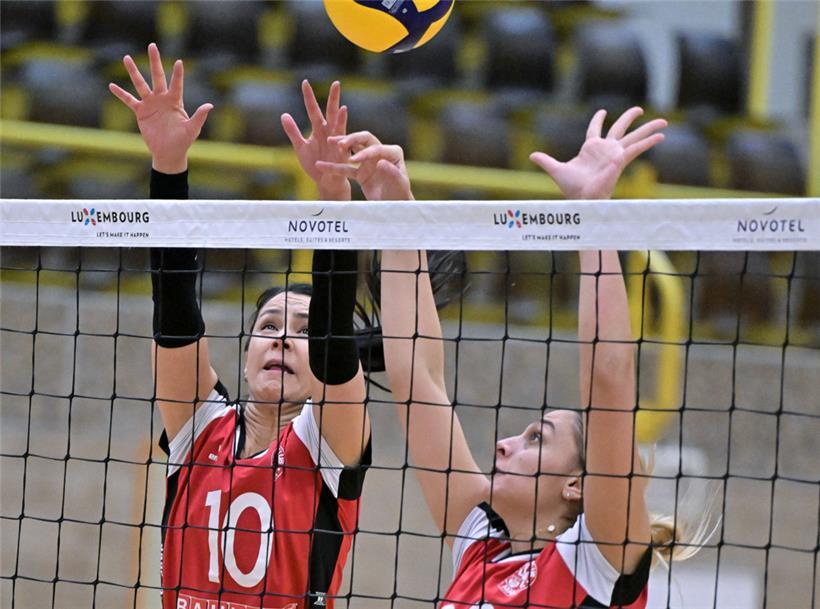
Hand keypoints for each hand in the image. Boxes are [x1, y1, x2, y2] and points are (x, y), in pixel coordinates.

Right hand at [108, 43, 211, 173]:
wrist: (169, 153)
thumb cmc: (183, 141)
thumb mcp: (192, 129)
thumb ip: (199, 116)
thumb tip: (210, 105)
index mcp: (175, 102)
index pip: (177, 84)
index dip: (178, 74)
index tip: (179, 62)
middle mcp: (162, 99)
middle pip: (157, 77)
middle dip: (155, 61)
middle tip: (152, 45)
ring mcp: (151, 104)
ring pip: (141, 84)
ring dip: (134, 71)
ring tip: (126, 57)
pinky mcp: (141, 112)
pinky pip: (129, 100)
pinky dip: (121, 93)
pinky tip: (112, 85)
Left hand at [281, 80, 350, 200]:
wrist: (324, 182)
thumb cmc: (315, 164)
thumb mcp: (300, 147)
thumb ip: (293, 131)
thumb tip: (284, 115)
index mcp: (319, 130)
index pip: (313, 110)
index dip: (309, 97)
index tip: (305, 82)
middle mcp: (329, 133)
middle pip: (331, 113)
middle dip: (334, 99)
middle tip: (336, 83)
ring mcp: (336, 143)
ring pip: (339, 127)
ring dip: (341, 118)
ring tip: (342, 106)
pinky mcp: (340, 156)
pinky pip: (343, 147)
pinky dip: (344, 140)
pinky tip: (346, 141)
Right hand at [316, 131, 411, 200]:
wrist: (395, 208)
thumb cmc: (400, 196)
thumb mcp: (398, 185)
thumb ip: (391, 173)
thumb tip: (380, 162)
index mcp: (393, 153)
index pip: (376, 148)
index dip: (364, 153)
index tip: (353, 161)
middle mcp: (381, 153)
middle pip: (364, 140)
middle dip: (351, 140)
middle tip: (339, 144)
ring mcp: (370, 162)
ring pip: (353, 149)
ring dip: (341, 145)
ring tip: (329, 142)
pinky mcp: (361, 172)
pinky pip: (346, 168)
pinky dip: (334, 167)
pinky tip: (320, 165)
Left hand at [530, 107, 665, 199]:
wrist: (582, 197)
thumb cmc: (571, 188)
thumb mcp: (556, 169)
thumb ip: (546, 160)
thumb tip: (531, 155)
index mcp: (590, 148)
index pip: (595, 130)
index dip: (598, 120)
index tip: (603, 111)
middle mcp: (605, 149)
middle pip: (620, 128)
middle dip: (629, 118)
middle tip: (639, 109)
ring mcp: (615, 153)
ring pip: (634, 136)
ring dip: (648, 128)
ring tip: (664, 121)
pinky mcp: (621, 160)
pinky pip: (637, 148)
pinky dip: (649, 143)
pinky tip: (661, 137)